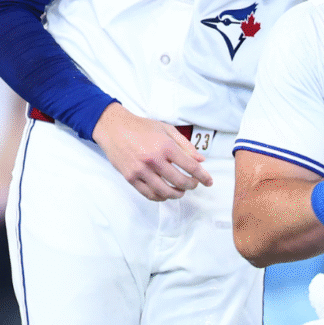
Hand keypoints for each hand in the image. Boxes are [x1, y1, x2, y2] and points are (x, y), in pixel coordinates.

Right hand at [92, 103, 212, 200]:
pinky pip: (149, 194)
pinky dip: (160, 197)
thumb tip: (201, 160)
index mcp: (166, 147)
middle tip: (194, 184)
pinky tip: (165, 194)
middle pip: (180, 181)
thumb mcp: (167, 130)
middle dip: (192, 185)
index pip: (191, 167)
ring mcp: (141, 170)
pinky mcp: (130, 178)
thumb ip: (186, 145)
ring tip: (181, 191)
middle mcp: (154, 160)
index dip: (203, 176)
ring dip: (177, 194)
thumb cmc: (142, 127)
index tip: (209, 182)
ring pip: (165, 192)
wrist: (114, 128)